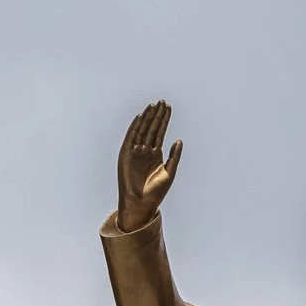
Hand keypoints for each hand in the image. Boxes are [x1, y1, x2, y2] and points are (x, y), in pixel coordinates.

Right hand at [116, 101, 182, 232]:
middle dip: (157, 115)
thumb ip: (174, 156)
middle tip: (163, 102)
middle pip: (152, 128)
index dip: (164, 120)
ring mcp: (135, 151)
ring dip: (147, 118)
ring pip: (142, 130)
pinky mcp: (126, 154)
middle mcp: (145, 150)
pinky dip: (135, 127)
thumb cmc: (156, 191)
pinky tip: (141, 117)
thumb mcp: (169, 172)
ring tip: (153, 105)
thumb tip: (179, 140)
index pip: (160, 132)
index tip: (168, 108)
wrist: (142, 203)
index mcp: (156, 154)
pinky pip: (131, 138)